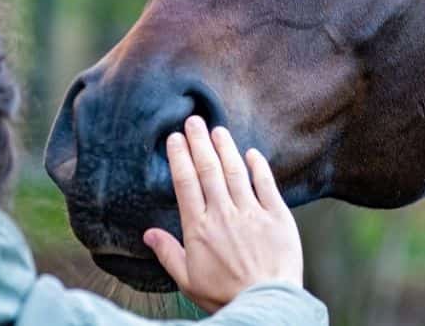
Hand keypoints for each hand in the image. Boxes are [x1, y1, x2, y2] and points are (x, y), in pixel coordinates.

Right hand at [142, 116, 303, 312]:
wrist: (266, 304)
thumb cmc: (225, 296)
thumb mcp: (188, 280)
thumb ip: (168, 253)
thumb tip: (148, 234)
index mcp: (199, 229)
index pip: (186, 184)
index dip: (179, 158)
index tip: (174, 139)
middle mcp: (223, 215)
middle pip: (208, 170)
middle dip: (199, 142)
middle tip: (193, 121)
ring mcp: (251, 213)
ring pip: (235, 171)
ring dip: (225, 147)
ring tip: (217, 129)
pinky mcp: (277, 217)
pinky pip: (266, 185)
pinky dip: (258, 167)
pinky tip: (251, 153)